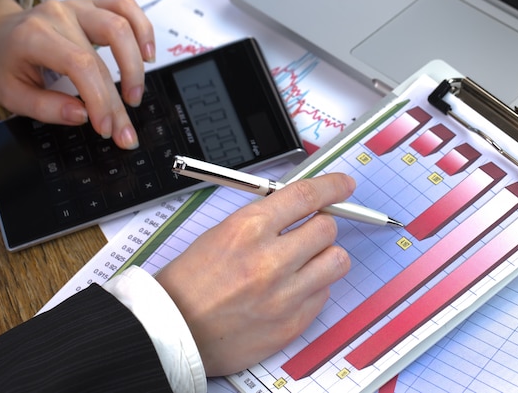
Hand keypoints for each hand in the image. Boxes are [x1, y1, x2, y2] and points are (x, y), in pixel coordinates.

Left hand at [0, 0, 154, 148]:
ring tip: (135, 94)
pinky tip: (148, 55)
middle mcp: (60, 16)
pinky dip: (144, 30)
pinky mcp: (93, 6)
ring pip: (122, 25)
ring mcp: (79, 7)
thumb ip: (46, 108)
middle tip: (123, 128)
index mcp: (35, 36)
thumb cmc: (4, 63)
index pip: (81, 65)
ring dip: (135, 64)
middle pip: (104, 54)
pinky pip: (126, 7)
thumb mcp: (11, 95)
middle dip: (118, 99)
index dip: (101, 99)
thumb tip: (82, 115)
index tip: (106, 128)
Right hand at [155, 173, 354, 375]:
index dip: (332, 187)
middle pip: (327, 228)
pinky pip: (324, 294)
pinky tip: (290, 290)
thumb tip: (300, 209)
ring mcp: (284, 295)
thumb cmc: (191, 282)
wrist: (174, 331)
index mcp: (247, 229)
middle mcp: (269, 260)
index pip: (305, 196)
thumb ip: (264, 220)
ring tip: (306, 263)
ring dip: (325, 257)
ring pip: (337, 261)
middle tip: (311, 231)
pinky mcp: (292, 323)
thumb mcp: (221, 233)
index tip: (343, 186)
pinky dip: (313, 288)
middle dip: (322, 225)